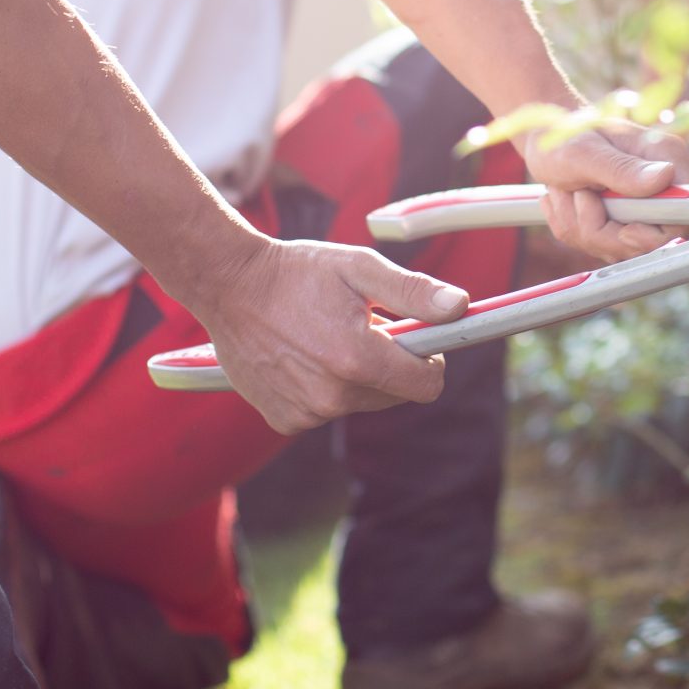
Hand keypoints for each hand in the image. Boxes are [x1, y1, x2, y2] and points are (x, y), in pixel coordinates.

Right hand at [188, 235, 471, 434]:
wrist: (228, 286)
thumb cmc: (297, 272)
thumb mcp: (359, 268)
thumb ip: (413, 292)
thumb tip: (460, 307)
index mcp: (357, 358)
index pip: (426, 385)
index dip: (429, 360)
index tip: (416, 339)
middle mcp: (333, 395)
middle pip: (395, 395)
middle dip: (390, 364)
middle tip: (360, 326)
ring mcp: (306, 413)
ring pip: (361, 402)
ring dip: (356, 376)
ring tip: (325, 335)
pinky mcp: (285, 420)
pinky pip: (326, 410)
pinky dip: (324, 388)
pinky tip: (301, 355)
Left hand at [523, 115, 688, 262]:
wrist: (544, 139)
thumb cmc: (563, 136)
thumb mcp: (585, 150)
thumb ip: (622, 168)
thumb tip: (664, 177)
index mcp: (665, 158)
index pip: (686, 214)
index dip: (658, 234)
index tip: (624, 229)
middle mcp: (661, 186)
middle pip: (651, 241)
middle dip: (606, 231)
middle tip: (579, 197)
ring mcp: (641, 208)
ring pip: (621, 248)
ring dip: (583, 228)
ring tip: (567, 192)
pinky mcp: (620, 224)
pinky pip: (600, 247)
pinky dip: (575, 230)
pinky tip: (566, 201)